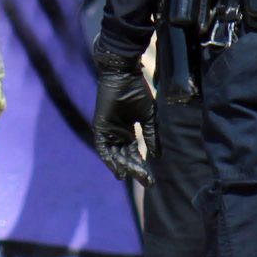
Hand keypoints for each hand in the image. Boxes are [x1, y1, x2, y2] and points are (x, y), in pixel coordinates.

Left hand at [92, 41, 158, 185]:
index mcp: (128, 131)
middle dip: (135, 169)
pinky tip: (117, 169)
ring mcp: (108, 131)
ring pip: (115, 155)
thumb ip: (151, 135)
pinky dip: (109, 159)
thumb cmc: (137, 92)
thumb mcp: (148, 117)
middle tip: (146, 181)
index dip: (142, 166)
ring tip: (132, 178)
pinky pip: (103, 148)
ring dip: (123, 166)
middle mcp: (117, 134)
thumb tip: (157, 156)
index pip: (134, 153)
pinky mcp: (100, 128)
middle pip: (125, 157)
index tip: (151, 180)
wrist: (124, 75)